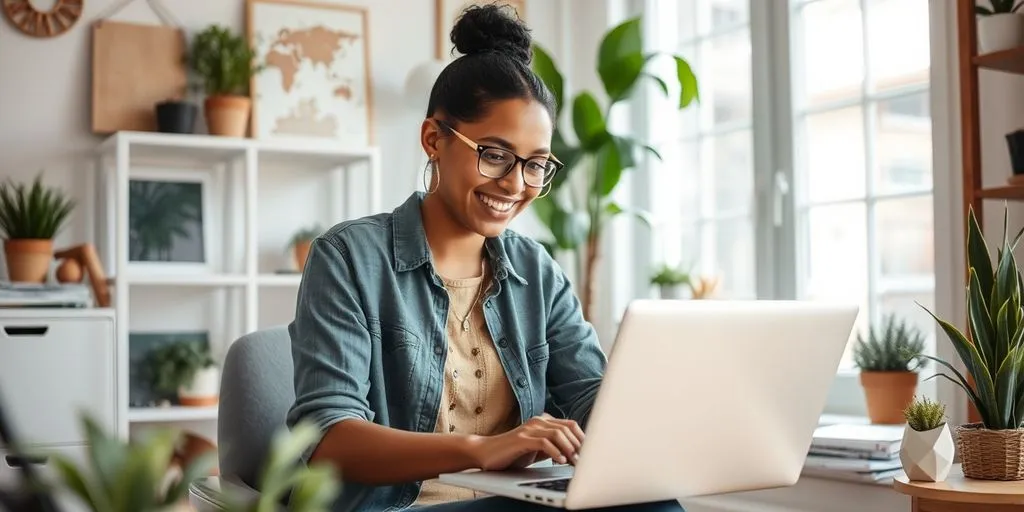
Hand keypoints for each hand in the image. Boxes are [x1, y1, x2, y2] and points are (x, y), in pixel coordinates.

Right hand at [466, 414, 583, 470]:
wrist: (486, 453)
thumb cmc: (512, 453)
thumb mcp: (538, 450)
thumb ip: (554, 448)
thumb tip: (577, 455)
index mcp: (543, 422)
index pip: (570, 425)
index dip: (582, 439)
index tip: (589, 454)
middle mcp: (538, 422)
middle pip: (567, 428)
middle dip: (579, 445)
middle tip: (584, 461)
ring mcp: (529, 429)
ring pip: (557, 433)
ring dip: (569, 448)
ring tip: (573, 462)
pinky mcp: (521, 439)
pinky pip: (543, 442)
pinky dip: (554, 451)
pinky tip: (560, 461)